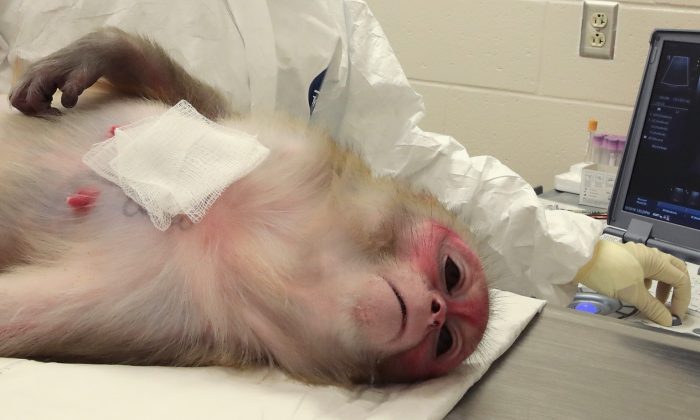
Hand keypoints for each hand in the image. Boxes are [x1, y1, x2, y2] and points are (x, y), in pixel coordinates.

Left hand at [574, 240, 690, 325]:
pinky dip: (646, 283)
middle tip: (669, 306)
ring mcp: (635, 256)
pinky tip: (638, 292)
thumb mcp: (632, 292)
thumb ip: (652, 307)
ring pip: (657, 271)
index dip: (682, 299)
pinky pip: (643, 271)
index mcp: (656, 260)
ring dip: (660, 287)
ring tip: (652, 302)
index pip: (680, 279)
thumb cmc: (608, 272)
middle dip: (675, 290)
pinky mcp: (622, 260)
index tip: (675, 316)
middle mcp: (648, 255)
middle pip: (672, 271)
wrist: (578, 260)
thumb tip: (667, 320)